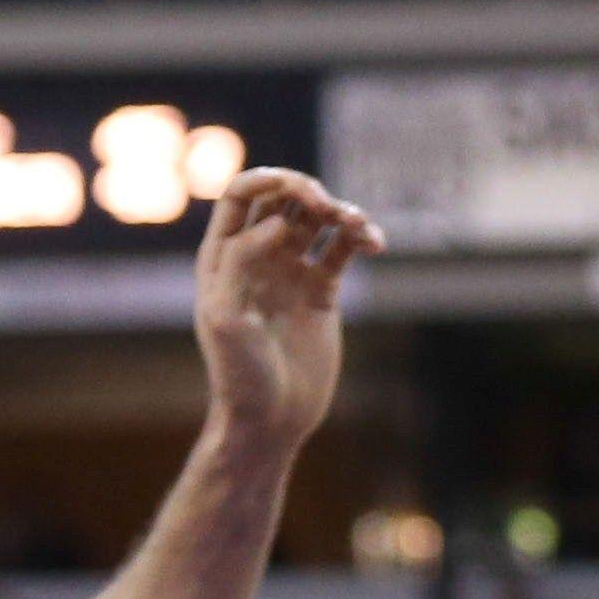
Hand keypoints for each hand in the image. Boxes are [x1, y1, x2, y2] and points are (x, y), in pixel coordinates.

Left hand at [190, 170, 381, 452]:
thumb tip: (274, 226)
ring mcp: (291, 272)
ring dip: (340, 210)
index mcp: (223, 257)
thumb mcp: (225, 317)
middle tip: (326, 207)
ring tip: (357, 226)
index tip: (297, 188)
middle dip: (307, 190)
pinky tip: (374, 245)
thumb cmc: (238, 373)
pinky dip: (360, 238)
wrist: (270, 419)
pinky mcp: (322, 290)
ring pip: (318, 219)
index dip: (267, 179)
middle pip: (283, 199)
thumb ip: (241, 262)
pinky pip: (343, 249)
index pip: (241, 196)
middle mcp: (257, 257)